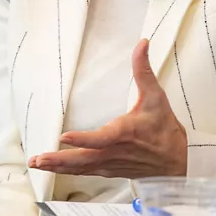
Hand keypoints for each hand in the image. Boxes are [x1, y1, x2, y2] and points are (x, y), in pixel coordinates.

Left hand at [29, 39, 187, 177]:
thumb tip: (142, 44)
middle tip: (38, 159)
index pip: (102, 138)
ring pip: (81, 168)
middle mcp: (115, 151)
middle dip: (60, 160)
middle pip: (84, 159)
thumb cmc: (165, 129)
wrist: (178, 161)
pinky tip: (51, 169)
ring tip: (36, 164)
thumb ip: (144, 70)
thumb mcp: (156, 97)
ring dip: (58, 167)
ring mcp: (111, 164)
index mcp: (125, 133)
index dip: (84, 139)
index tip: (64, 137)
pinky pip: (85, 172)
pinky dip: (66, 171)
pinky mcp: (109, 170)